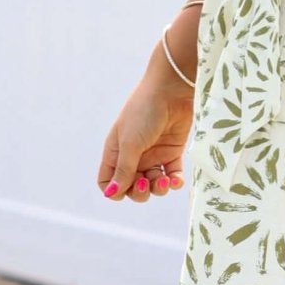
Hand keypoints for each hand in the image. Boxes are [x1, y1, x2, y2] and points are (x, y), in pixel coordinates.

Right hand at [98, 69, 193, 202]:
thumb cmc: (144, 112)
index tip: (124, 188)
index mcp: (116, 152)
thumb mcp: (130, 143)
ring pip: (153, 185)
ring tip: (164, 181)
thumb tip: (112, 194)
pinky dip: (174, 182)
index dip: (114, 190)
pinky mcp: (172, 152)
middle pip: (131, 187)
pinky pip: (172, 176)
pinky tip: (176, 180)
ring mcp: (153, 155)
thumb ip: (123, 170)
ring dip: (158, 189)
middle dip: (139, 192)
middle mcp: (133, 156)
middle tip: (146, 183)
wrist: (171, 89)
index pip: (108, 181)